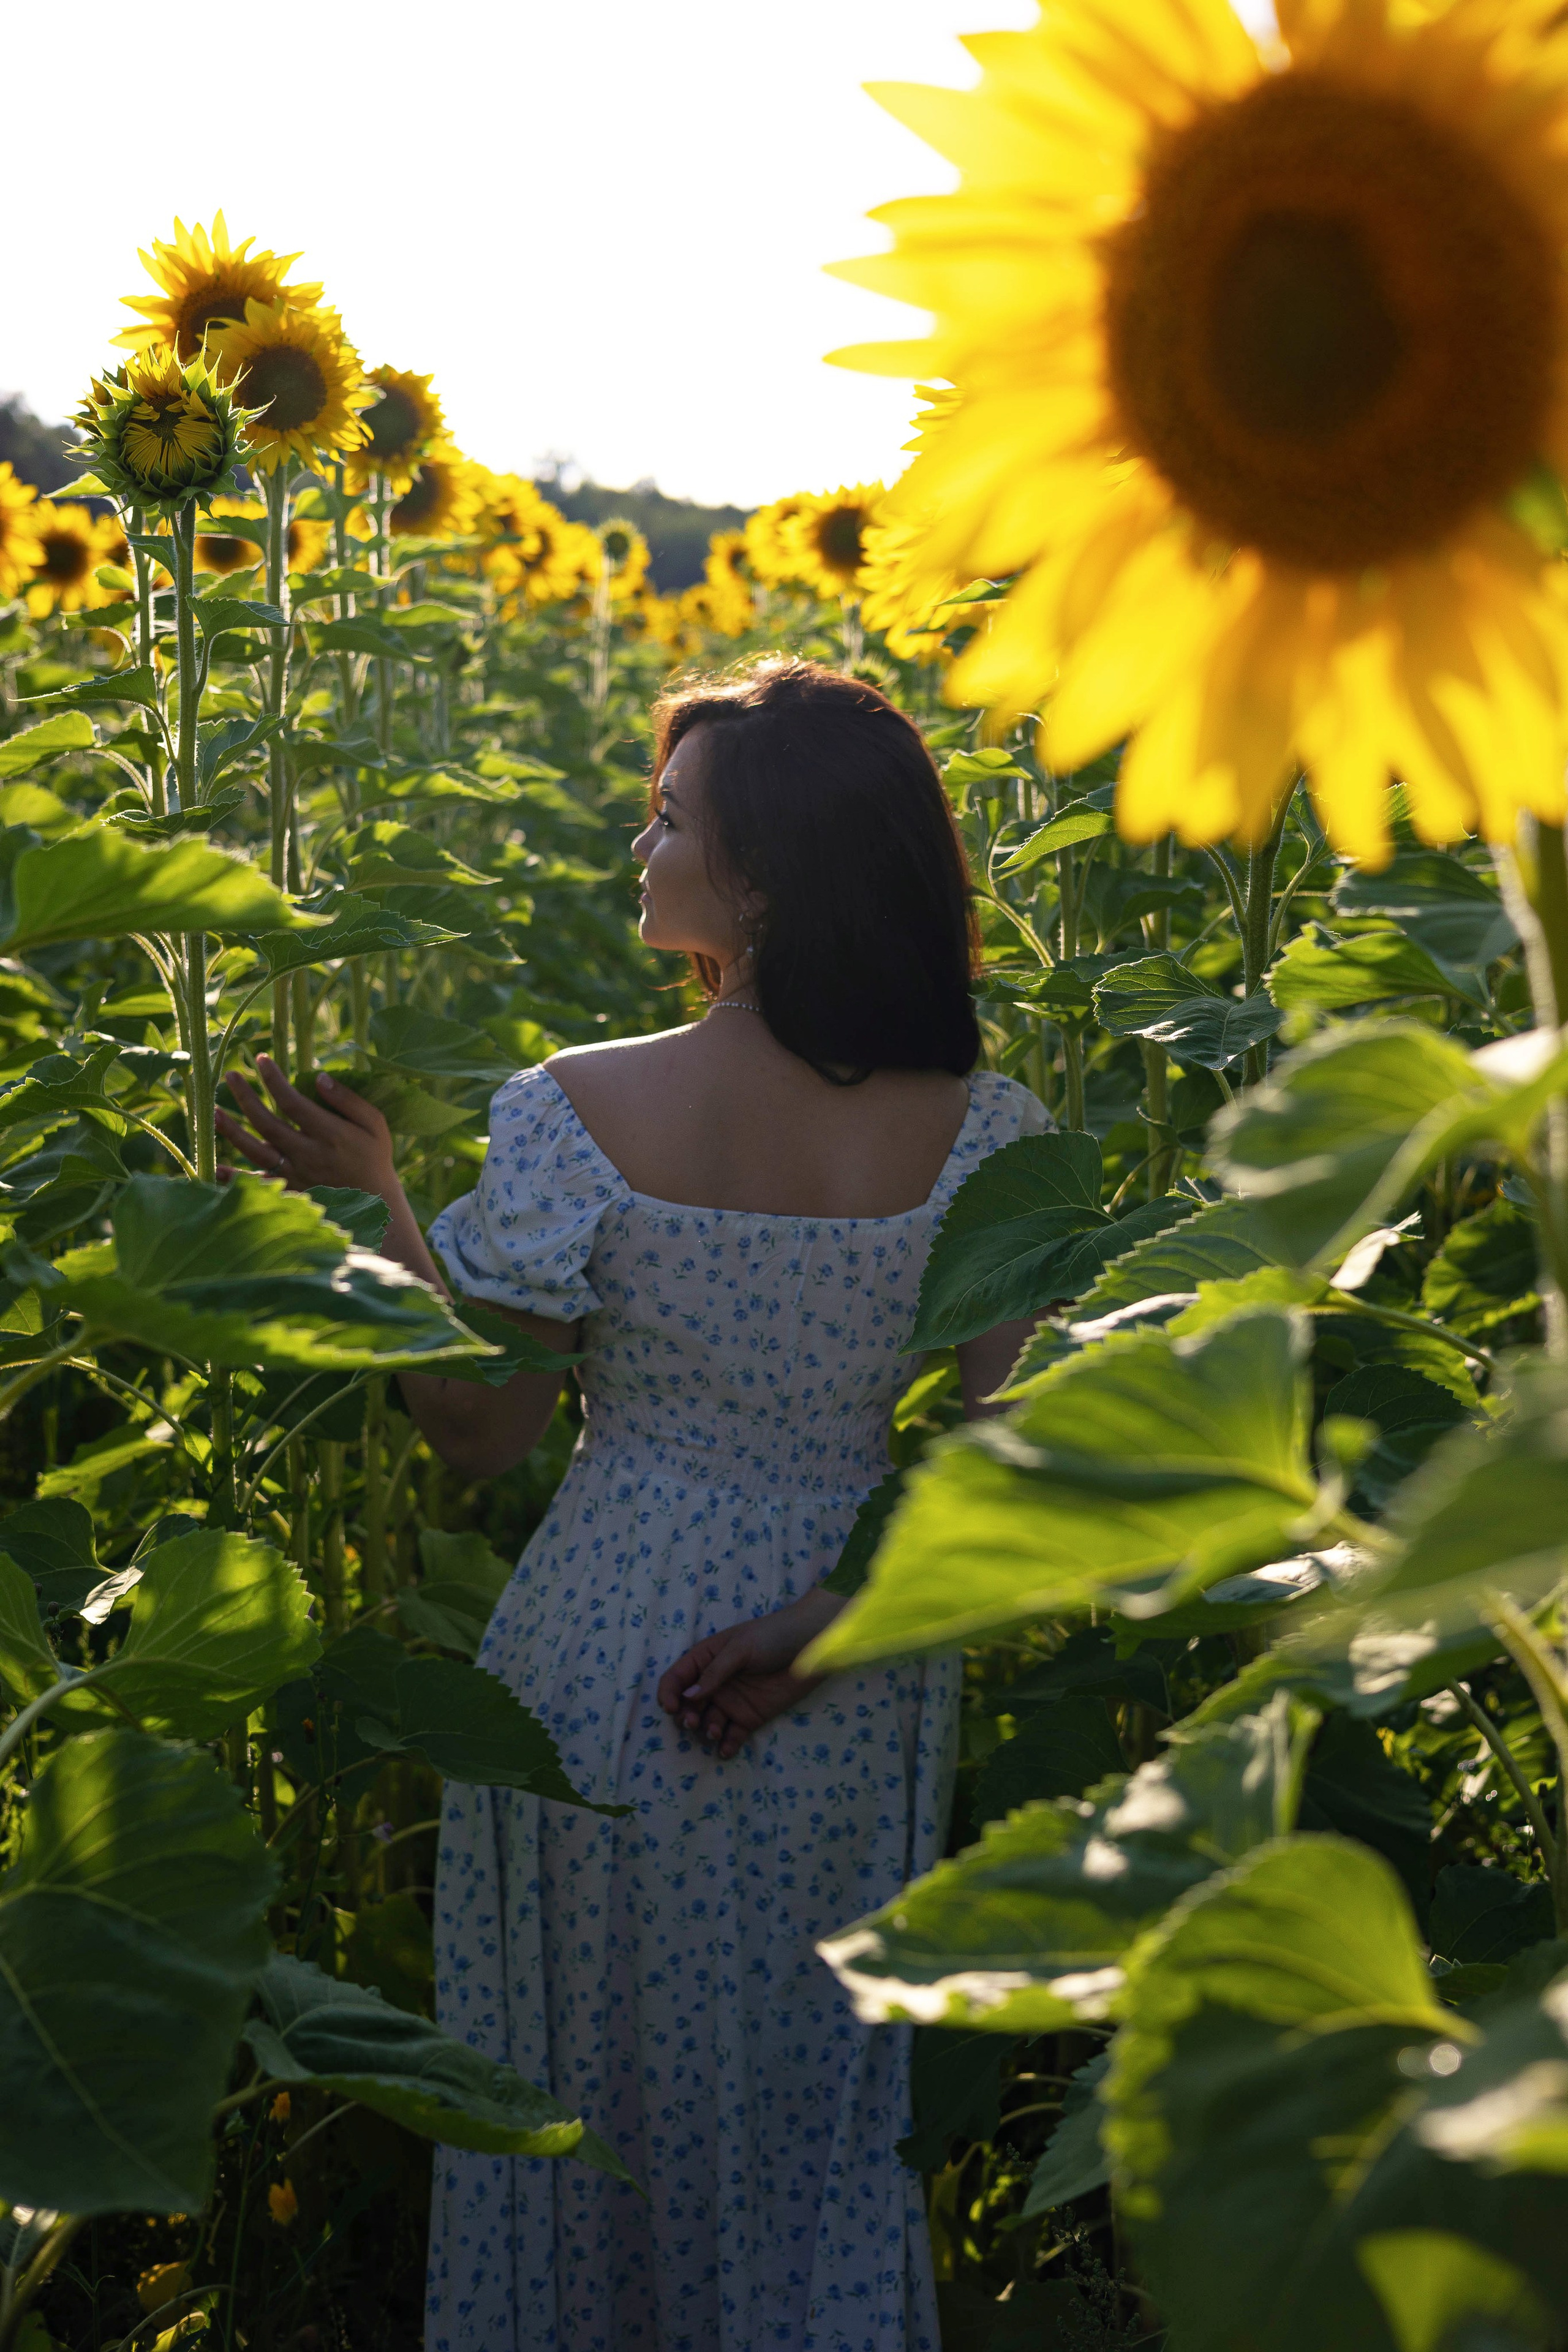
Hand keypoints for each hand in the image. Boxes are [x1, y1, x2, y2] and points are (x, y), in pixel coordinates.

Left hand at [215, 1057, 396, 1200]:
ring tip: (213, 1111)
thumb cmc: (375, 1159)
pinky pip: (258, 1184)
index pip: (292, 1101)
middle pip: (267, 1123)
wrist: (376, 1204)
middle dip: (245, 1097)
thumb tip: (319, 1078)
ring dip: (231, 1131)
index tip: (260, 1059)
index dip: (273, 1079)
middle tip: (229, 1075)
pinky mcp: (290, 1192)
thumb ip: (349, 1100)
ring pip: (255, 1151)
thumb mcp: (375, 1125)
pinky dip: (235, 1178)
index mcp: (329, 1133)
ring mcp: (295, 1175)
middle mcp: (307, 1154)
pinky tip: (216, 1167)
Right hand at [657, 1591, 839, 1759]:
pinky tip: (726, 1750)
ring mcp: (732, 1702)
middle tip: (693, 1723)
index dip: (668, 1694)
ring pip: (708, 1723)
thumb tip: (688, 1696)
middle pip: (688, 1705)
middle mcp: (714, 1683)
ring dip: (706, 1730)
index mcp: (705, 1659)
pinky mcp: (750, 1717)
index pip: (676, 1678)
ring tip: (715, 1732)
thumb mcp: (740, 1648)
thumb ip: (715, 1673)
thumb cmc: (772, 1637)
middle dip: (686, 1716)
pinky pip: (733, 1736)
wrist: (812, 1646)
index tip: (672, 1708)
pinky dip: (727, 1745)